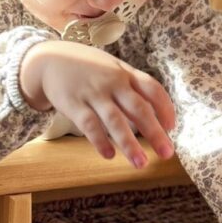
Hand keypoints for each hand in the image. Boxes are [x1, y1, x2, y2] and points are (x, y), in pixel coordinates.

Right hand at [20, 40, 174, 167]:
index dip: (165, 108)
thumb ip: (132, 87)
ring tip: (140, 164)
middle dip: (155, 132)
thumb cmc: (88, 67)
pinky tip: (109, 155)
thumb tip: (155, 114)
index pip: (153, 89)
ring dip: (129, 143)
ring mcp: (93, 93)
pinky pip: (89, 125)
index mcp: (126, 73)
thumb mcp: (113, 68)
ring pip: (115, 120)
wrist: (50, 58)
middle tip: (167, 154)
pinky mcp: (74, 104)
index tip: (172, 127)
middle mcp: (113, 82)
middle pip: (139, 108)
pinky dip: (100, 141)